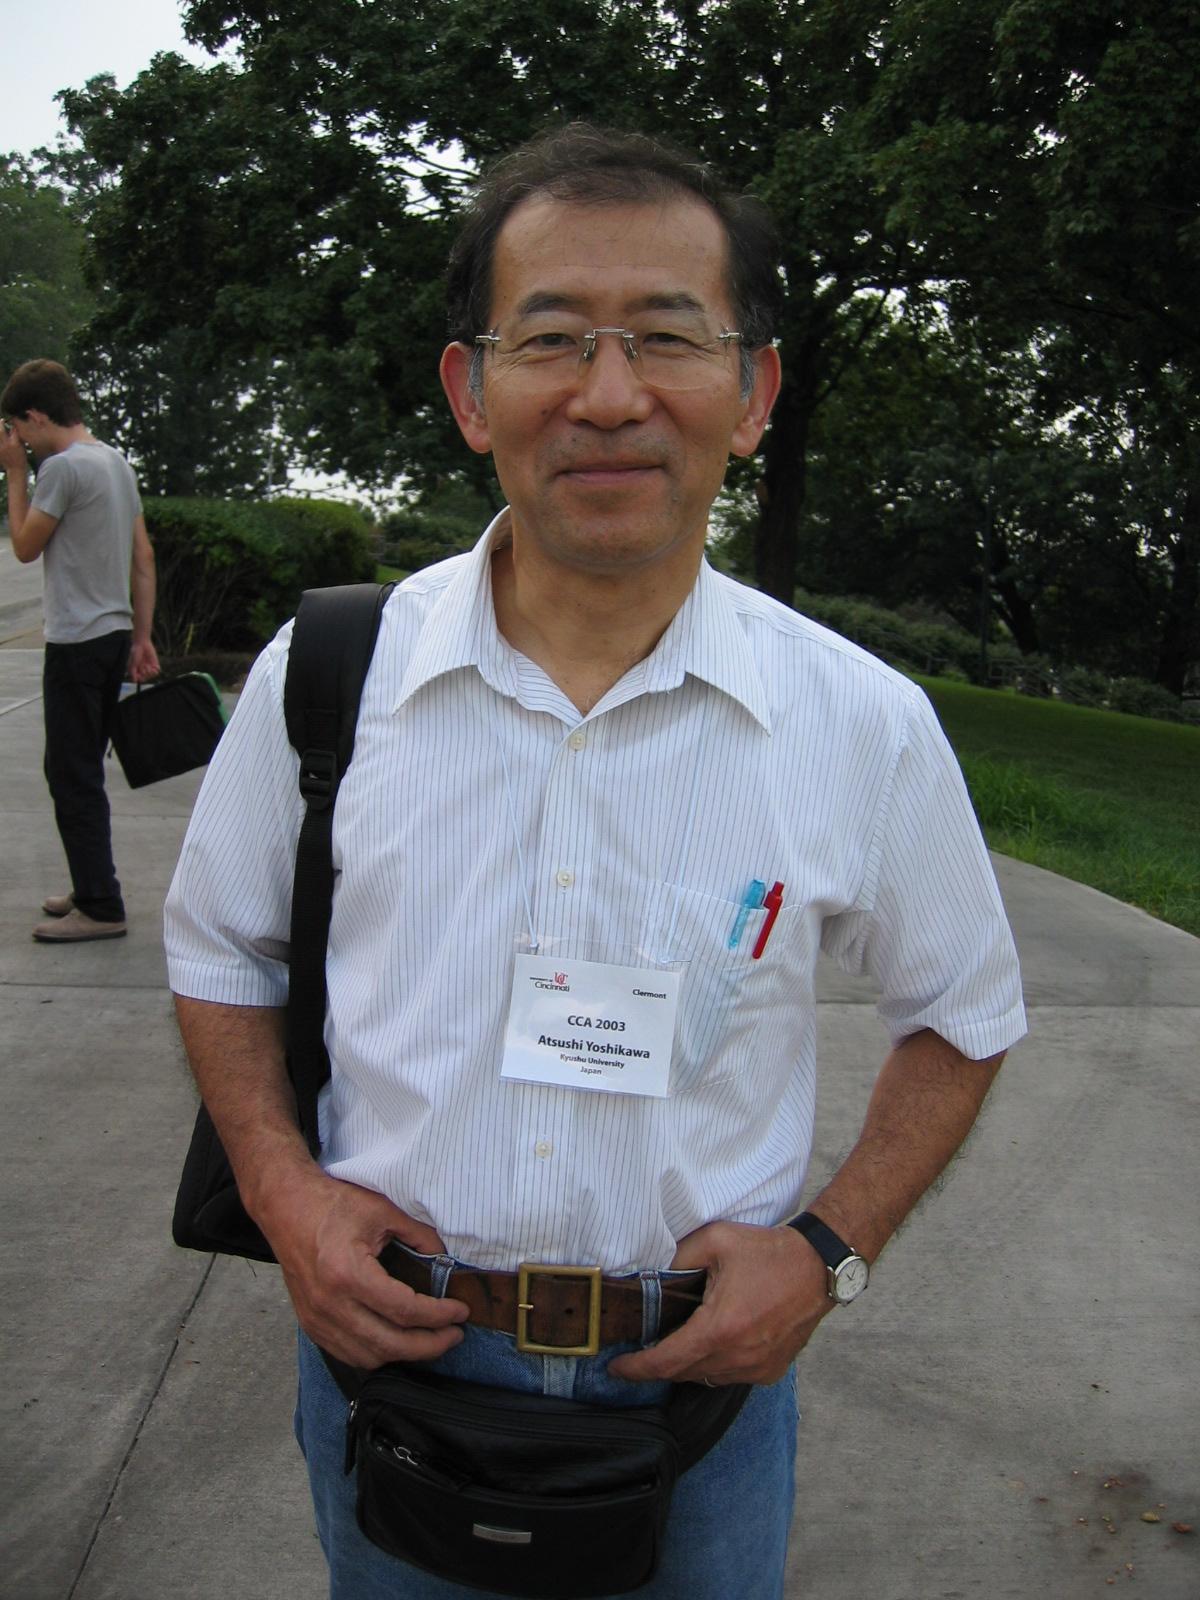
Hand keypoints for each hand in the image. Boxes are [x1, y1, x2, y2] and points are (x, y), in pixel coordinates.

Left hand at [0, 425, 28, 473]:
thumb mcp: (23, 448)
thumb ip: (18, 438)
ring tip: (0, 427)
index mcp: (15, 443)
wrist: (15, 469)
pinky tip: (1, 437)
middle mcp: (6, 445)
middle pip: (1, 430)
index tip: (13, 421)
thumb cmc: (21, 459)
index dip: (13, 425)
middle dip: (1, 424)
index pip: (13, 430)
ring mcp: (0, 448)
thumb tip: (14, 429)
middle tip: (2, 420)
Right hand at [127, 638, 159, 681]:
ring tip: (147, 666)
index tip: (140, 675)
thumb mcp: (132, 663)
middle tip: (143, 667)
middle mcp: (143, 670)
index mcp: (136, 670)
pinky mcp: (154, 664)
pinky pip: (157, 671)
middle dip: (144, 674)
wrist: (142, 644)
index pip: (139, 679)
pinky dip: (156, 671)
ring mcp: (149, 667)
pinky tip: (154, 667)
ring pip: (151, 676)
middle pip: (146, 678)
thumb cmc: (135, 652)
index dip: (140, 678)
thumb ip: (133, 672)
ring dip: (150, 672)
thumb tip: (134, 681)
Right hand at [259, 1168, 469, 1368]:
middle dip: (429, 1345)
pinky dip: (376, 1355)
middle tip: (454, 1335)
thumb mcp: (382, 1210)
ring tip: (430, 1340)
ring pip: (368, 1357)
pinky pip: (347, 1354)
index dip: (438, 1315)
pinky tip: (396, 1343)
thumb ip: (418, 1235)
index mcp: (348, 1274)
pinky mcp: (310, 1324)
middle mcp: (330, 1304)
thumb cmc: (331, 1205)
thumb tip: (446, 1259)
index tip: (461, 1312)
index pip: (404, 1310)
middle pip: (389, 1344)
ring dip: (404, 1355)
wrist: (285, 1207)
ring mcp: (317, 1319)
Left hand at [608, 1220, 834, 1386]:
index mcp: (719, 1328)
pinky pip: (730, 1376)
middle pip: (683, 1373)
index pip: (666, 1362)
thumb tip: (647, 1275)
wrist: (818, 1268)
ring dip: (687, 1365)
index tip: (615, 1368)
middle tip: (638, 1352)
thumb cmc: (767, 1252)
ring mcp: (756, 1369)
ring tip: (674, 1343)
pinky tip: (711, 1344)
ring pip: (706, 1377)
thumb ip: (677, 1257)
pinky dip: (714, 1365)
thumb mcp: (715, 1241)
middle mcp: (737, 1357)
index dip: (636, 1368)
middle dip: (657, 1366)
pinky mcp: (770, 1371)